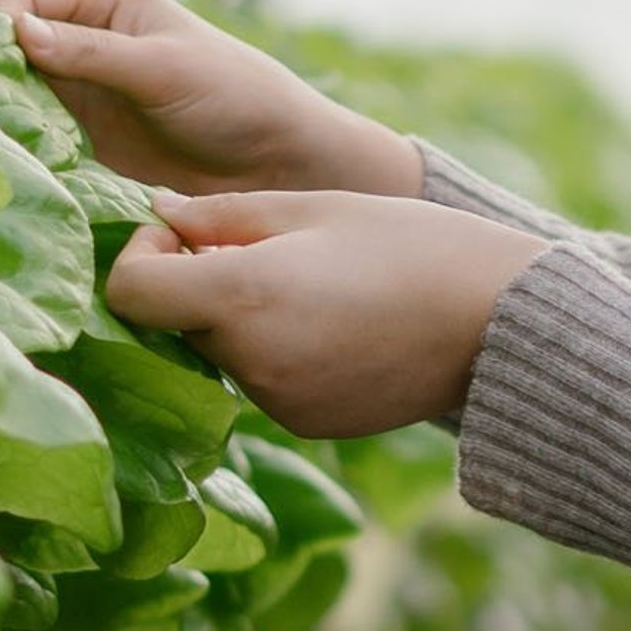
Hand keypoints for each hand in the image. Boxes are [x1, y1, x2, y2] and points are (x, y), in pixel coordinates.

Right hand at [0, 0, 421, 199]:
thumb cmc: (235, 96)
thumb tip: (14, 30)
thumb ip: (93, 52)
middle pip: (4, 46)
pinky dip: (9, 148)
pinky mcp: (77, 144)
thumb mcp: (164, 68)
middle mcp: (79, 40)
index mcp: (101, 0)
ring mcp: (75, 95)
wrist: (276, 165)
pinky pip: (28, 139)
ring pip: (8, 94)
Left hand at [102, 188, 553, 437]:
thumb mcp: (314, 207)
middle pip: (175, 322)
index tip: (185, 233)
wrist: (500, 324)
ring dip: (238, 318)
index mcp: (241, 297)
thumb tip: (158, 213)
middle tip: (256, 248)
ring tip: (311, 284)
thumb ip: (223, 214)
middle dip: (196, 283)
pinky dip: (276, 350)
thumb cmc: (412, 245)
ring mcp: (276, 402)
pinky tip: (335, 322)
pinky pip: (262, 380)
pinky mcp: (305, 423)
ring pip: (220, 352)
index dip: (142, 255)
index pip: (130, 292)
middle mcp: (248, 362)